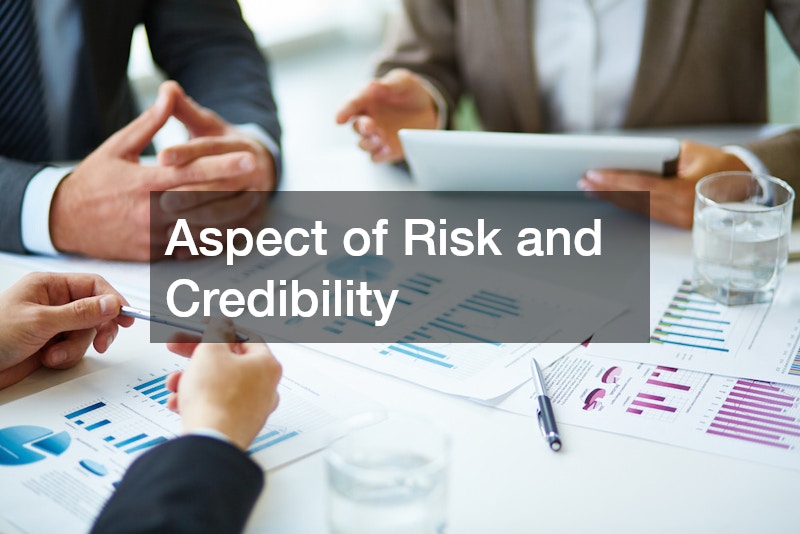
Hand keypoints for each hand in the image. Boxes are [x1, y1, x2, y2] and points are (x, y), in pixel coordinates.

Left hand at [0, 273, 132, 389]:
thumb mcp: (40, 322)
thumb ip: (80, 313)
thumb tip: (112, 303)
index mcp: (49, 286)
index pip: (93, 286)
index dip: (113, 299)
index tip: (126, 316)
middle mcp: (54, 303)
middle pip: (95, 311)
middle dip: (97, 329)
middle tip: (102, 342)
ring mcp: (53, 325)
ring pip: (86, 334)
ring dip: (74, 348)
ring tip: (52, 355)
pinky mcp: (52, 345)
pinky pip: (75, 349)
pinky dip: (65, 358)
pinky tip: (46, 360)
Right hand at [49, 82, 268, 260]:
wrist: (65, 220)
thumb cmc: (94, 179)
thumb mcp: (118, 146)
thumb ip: (150, 123)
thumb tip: (170, 92)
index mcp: (144, 182)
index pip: (191, 173)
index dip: (222, 166)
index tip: (248, 159)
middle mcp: (151, 212)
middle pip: (203, 202)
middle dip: (235, 192)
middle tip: (262, 181)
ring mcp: (153, 236)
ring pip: (202, 229)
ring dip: (230, 218)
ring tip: (254, 205)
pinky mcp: (153, 254)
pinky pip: (190, 248)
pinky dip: (213, 240)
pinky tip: (232, 229)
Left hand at [157, 82, 275, 241]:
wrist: (259, 167)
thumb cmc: (222, 146)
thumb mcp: (206, 125)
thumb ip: (185, 110)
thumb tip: (168, 87)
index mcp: (241, 146)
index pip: (212, 149)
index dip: (187, 152)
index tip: (162, 157)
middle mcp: (255, 173)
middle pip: (221, 185)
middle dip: (190, 194)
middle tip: (161, 201)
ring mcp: (257, 200)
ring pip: (227, 213)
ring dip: (198, 222)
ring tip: (169, 227)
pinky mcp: (254, 222)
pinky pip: (231, 236)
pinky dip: (207, 243)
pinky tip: (183, 248)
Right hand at [165, 319, 281, 449]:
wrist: (210, 441)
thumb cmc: (215, 399)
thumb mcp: (210, 350)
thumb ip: (216, 330)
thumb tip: (222, 322)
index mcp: (267, 365)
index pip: (244, 337)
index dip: (218, 328)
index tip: (202, 326)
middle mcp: (266, 387)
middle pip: (229, 361)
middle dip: (198, 356)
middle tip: (178, 348)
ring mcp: (254, 408)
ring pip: (219, 384)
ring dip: (193, 379)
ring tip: (176, 383)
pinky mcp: (238, 424)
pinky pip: (216, 405)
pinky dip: (198, 400)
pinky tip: (181, 403)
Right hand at [336, 68, 438, 162]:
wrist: (427, 109)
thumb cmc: (409, 92)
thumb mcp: (403, 81)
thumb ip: (390, 84)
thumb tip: (374, 85)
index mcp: (366, 99)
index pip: (351, 104)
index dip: (344, 111)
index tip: (340, 119)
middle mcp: (368, 119)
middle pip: (356, 127)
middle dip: (361, 128)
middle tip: (370, 126)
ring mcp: (376, 136)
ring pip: (364, 144)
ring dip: (369, 142)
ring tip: (381, 137)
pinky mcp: (386, 150)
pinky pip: (377, 157)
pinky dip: (380, 155)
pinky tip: (388, 149)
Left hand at [579, 141, 749, 228]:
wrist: (742, 182)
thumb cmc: (715, 163)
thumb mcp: (689, 152)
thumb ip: (660, 157)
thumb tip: (626, 159)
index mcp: (685, 192)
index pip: (641, 185)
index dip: (614, 180)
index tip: (592, 174)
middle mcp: (681, 210)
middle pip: (634, 198)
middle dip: (606, 189)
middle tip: (583, 179)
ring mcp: (678, 220)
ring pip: (636, 207)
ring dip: (611, 197)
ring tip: (589, 187)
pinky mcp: (675, 223)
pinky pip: (644, 212)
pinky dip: (624, 203)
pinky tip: (608, 197)